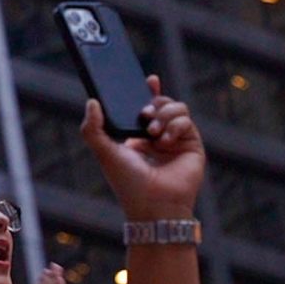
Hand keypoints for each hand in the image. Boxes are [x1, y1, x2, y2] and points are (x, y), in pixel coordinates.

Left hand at [80, 76, 203, 219]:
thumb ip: (92, 128)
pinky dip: (175, 125)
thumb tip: (92, 101)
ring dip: (164, 114)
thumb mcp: (104, 152)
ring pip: (177, 107)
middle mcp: (158, 136)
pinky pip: (187, 120)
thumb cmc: (128, 182)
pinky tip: (165, 140)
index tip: (148, 80)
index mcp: (138, 136)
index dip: (148, 91)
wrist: (153, 204)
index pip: (145, 106)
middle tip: (144, 114)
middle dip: (154, 102)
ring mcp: (176, 140)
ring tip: (153, 132)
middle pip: (162, 102)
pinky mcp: (192, 145)